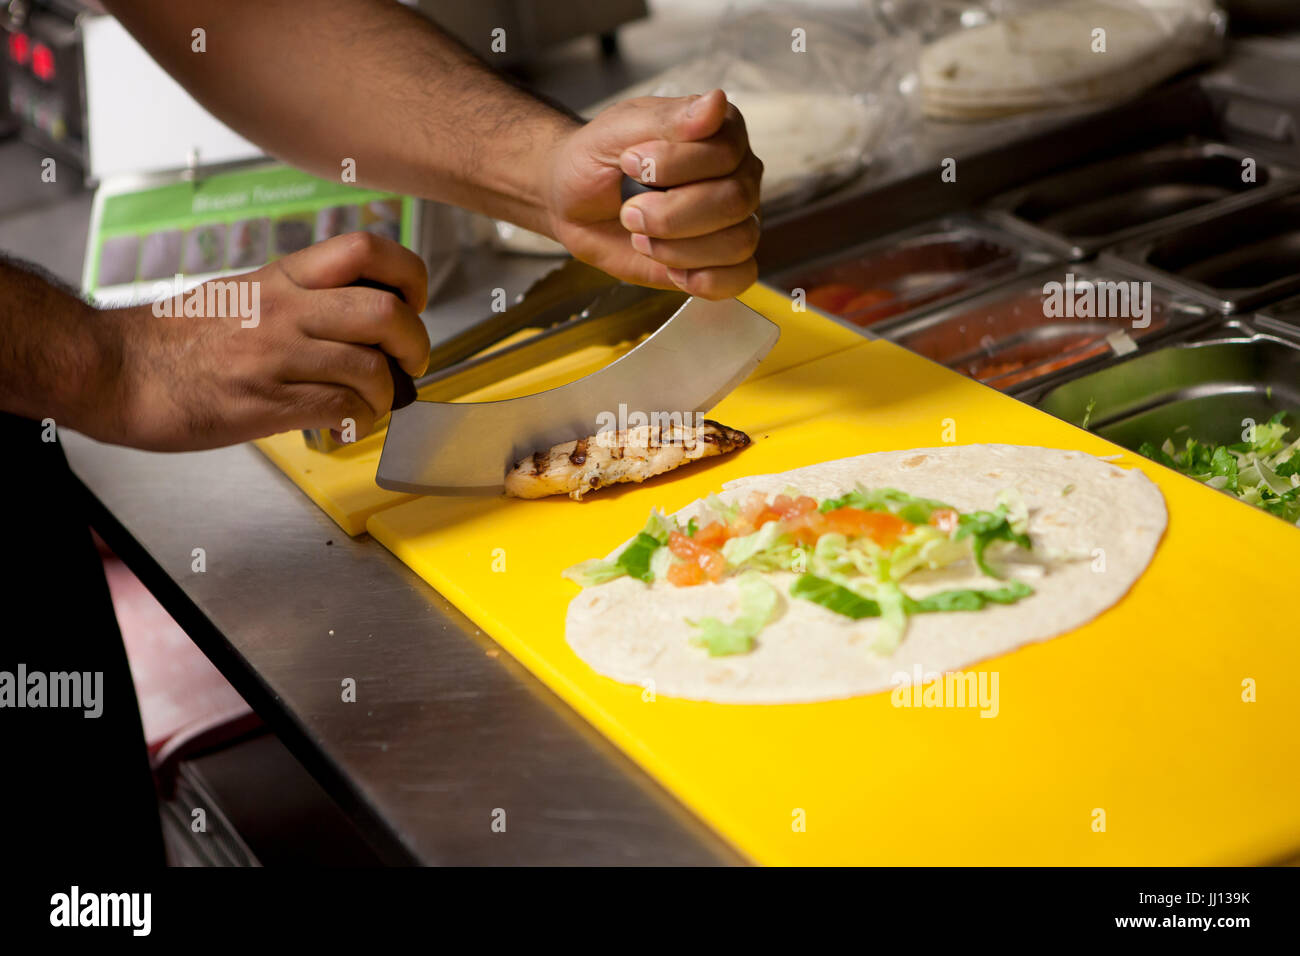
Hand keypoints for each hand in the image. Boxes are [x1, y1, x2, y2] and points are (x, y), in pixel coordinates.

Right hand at [100, 232, 429, 450]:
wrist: (112, 370)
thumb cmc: (174, 339)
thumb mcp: (242, 294)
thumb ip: (300, 300)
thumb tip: (358, 320)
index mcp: (282, 276)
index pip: (366, 249)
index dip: (407, 275)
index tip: (412, 302)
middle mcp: (284, 309)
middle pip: (384, 311)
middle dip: (414, 344)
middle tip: (410, 363)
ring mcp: (275, 356)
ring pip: (371, 368)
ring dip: (388, 394)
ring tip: (375, 402)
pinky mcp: (264, 402)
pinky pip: (341, 409)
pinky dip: (360, 421)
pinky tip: (348, 423)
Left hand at [543, 89, 762, 299]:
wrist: (573, 200)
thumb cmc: (598, 158)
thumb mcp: (621, 128)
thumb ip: (670, 119)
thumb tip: (717, 102)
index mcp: (721, 133)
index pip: (726, 153)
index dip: (675, 165)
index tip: (629, 162)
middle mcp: (736, 176)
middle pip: (736, 201)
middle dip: (672, 213)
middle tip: (631, 211)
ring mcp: (731, 220)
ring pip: (738, 241)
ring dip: (680, 247)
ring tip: (641, 237)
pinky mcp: (718, 260)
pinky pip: (740, 276)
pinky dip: (706, 279)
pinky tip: (671, 269)